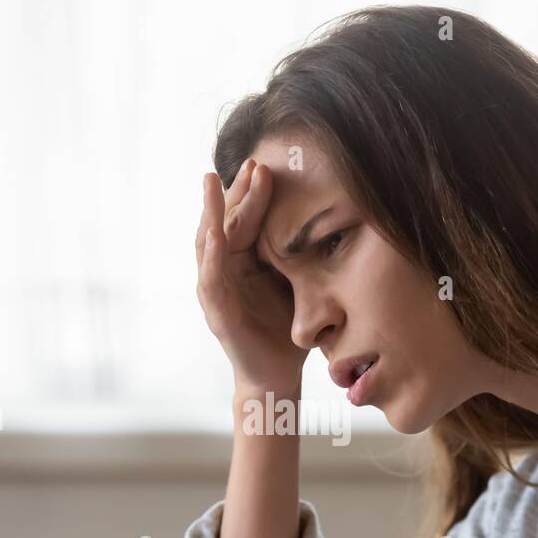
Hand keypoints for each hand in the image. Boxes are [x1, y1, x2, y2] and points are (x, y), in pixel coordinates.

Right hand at [195, 160, 308, 396]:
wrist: (279, 377)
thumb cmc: (286, 330)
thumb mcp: (297, 283)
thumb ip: (298, 255)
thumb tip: (328, 219)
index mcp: (242, 263)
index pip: (245, 220)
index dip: (253, 193)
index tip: (266, 164)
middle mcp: (223, 272)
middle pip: (226, 223)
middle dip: (235, 192)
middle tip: (250, 161)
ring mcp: (216, 292)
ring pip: (208, 243)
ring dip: (211, 212)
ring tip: (212, 182)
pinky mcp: (217, 313)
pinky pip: (211, 278)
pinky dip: (211, 254)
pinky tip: (214, 231)